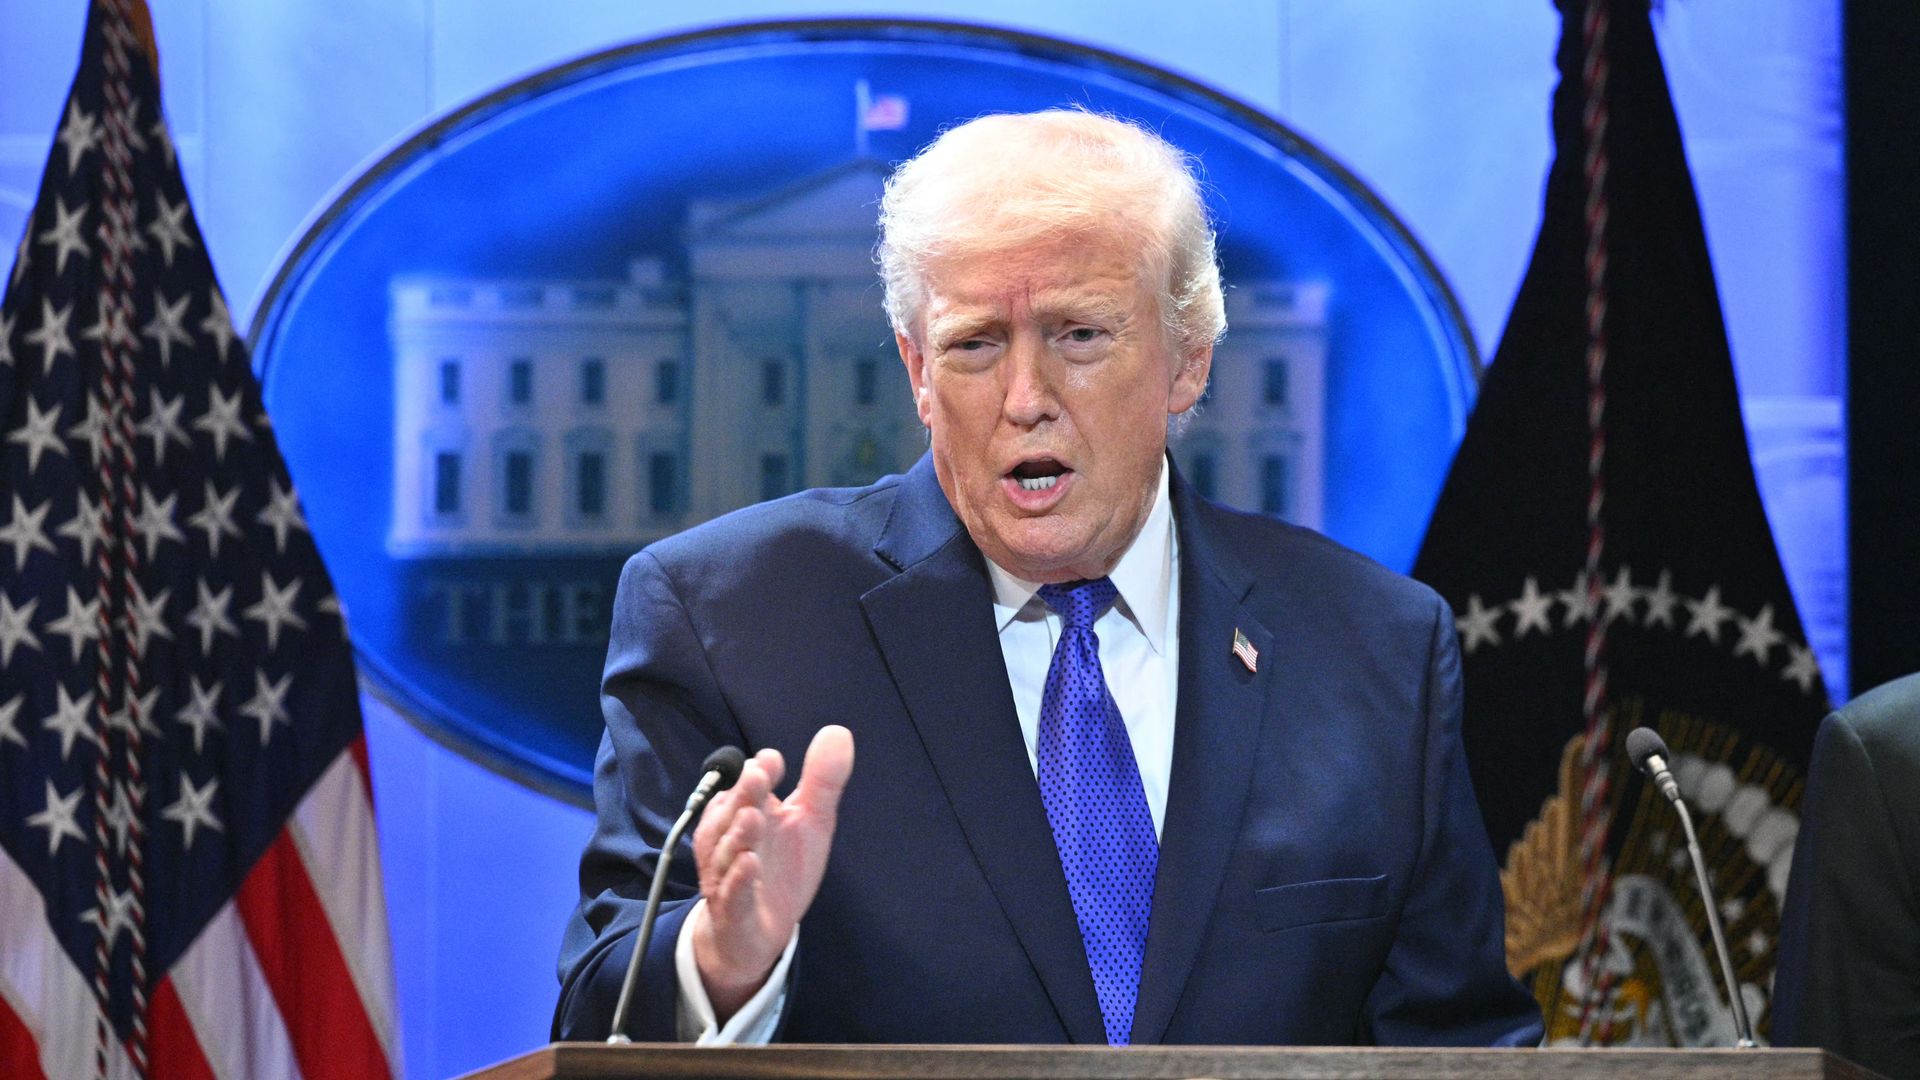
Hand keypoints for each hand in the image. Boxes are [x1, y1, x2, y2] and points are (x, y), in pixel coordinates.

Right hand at [689, 724, 853, 1019]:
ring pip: (727, 851)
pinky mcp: (731, 910)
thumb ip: (821, 780)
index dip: (760, 772)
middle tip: (758, 775)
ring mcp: (726, 874)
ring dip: (738, 834)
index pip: (746, 784)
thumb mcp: (810, 821)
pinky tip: (750, 864)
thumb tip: (838, 731)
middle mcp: (729, 838)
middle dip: (744, 794)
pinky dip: (739, 879)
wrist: (756, 931)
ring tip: (753, 816)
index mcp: (745, 810)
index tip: (774, 762)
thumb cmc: (779, 867)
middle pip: (732, 812)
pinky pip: (731, 893)